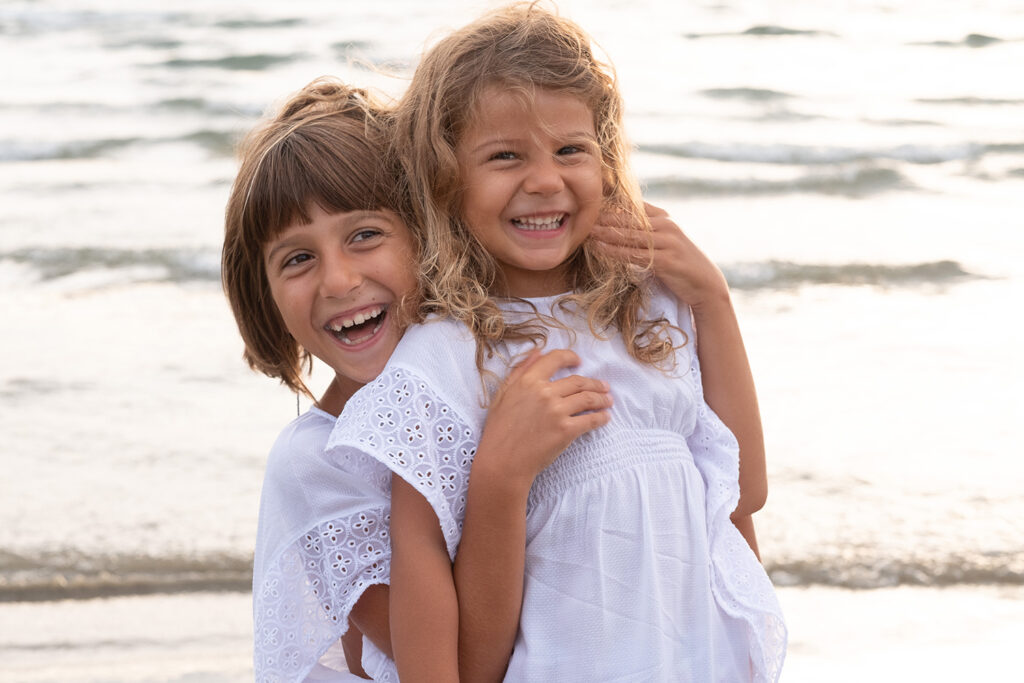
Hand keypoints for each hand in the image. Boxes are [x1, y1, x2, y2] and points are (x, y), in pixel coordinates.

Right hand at [476, 349, 611, 488]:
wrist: (502, 462)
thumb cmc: (499, 430)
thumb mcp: (503, 394)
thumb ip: (520, 371)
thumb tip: (537, 352)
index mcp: (528, 381)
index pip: (555, 359)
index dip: (570, 357)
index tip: (578, 361)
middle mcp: (544, 392)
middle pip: (578, 381)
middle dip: (594, 383)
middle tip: (604, 386)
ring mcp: (557, 411)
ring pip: (588, 398)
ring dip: (602, 399)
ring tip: (608, 400)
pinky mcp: (566, 430)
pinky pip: (590, 420)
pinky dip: (601, 418)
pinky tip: (605, 418)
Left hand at [591, 202, 729, 312]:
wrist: (705, 283)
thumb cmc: (680, 263)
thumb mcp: (664, 240)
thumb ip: (645, 230)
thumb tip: (618, 224)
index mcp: (664, 218)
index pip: (634, 206)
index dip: (611, 206)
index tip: (590, 204)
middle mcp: (666, 225)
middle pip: (629, 219)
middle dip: (604, 218)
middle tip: (582, 217)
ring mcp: (667, 242)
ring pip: (630, 235)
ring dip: (606, 233)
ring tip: (587, 231)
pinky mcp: (666, 260)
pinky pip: (634, 254)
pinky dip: (615, 251)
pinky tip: (600, 248)